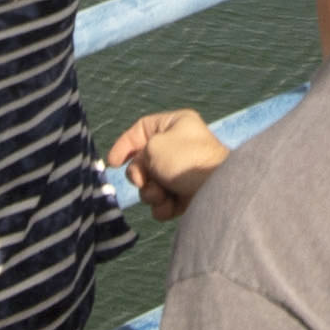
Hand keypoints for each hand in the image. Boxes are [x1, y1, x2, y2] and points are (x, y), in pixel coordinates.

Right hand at [111, 109, 228, 218]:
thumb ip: (139, 156)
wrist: (216, 190)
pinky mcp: (187, 195)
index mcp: (175, 124)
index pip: (141, 129)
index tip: (113, 163)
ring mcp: (183, 172)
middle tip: (144, 180)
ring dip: (151, 192)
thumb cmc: (185, 160)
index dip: (124, 145)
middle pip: (143, 161)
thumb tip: (143, 175)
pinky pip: (163, 201)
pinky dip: (163, 206)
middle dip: (140, 174)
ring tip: (162, 194)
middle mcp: (179, 146)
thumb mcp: (154, 146)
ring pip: (151, 184)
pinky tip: (171, 205)